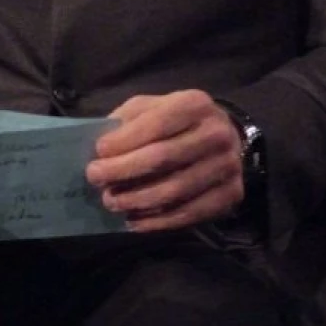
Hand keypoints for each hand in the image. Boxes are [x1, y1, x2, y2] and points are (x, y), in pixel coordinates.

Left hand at [86, 89, 243, 232]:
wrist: (226, 138)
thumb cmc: (178, 122)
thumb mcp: (154, 107)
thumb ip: (129, 120)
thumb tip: (102, 144)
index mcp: (195, 104)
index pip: (156, 124)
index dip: (125, 140)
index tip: (97, 152)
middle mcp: (217, 133)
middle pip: (163, 158)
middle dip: (123, 170)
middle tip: (94, 178)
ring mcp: (228, 166)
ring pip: (175, 190)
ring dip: (136, 200)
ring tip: (111, 202)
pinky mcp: (231, 195)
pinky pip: (189, 214)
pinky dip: (157, 221)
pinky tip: (134, 221)